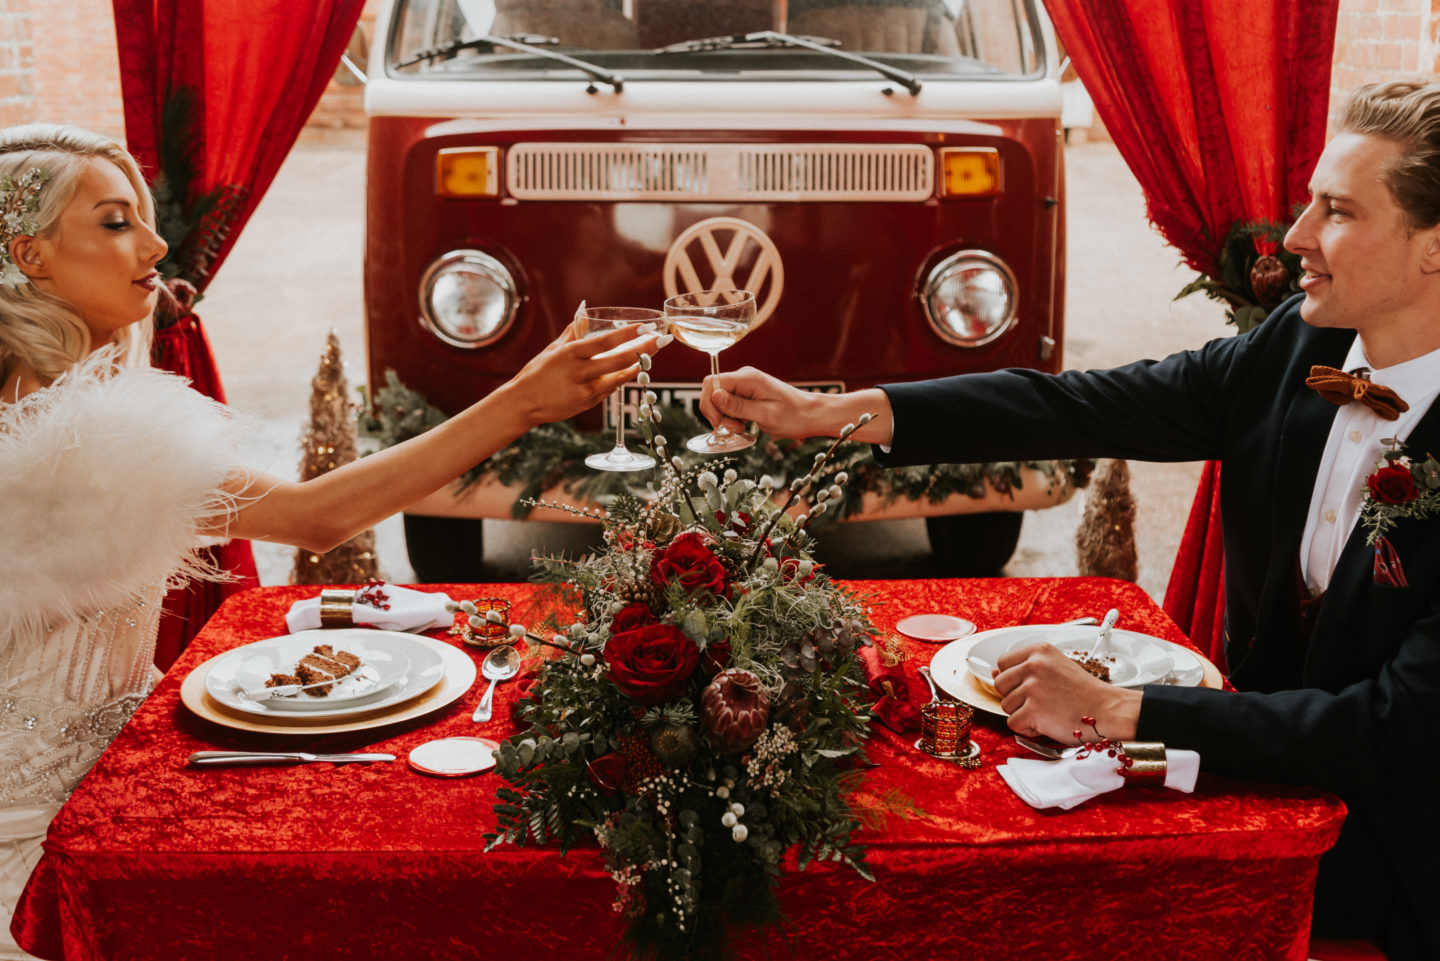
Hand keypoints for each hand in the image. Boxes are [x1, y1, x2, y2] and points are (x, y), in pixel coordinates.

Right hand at [505, 319, 668, 427]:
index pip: (605, 341)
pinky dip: (620, 380)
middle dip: (644, 350)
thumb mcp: (553, 349)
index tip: (644, 327)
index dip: (628, 334)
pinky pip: (609, 390)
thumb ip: (574, 332)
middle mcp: (580, 372)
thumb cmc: (537, 372)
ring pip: (620, 378)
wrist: (523, 403)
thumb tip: (585, 313)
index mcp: (571, 354)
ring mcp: (585, 391)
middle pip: (620, 360)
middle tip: (661, 341)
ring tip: (650, 356)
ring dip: (637, 366)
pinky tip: (629, 371)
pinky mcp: (587, 404)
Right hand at [700, 366, 813, 438]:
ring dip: (725, 417)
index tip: (719, 423)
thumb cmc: (794, 416)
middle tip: (734, 428)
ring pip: (719, 400)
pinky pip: (728, 404)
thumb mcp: (765, 415)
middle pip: (713, 391)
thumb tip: (715, 395)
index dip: (709, 404)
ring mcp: (745, 385)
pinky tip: (744, 424)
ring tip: (743, 427)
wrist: (810, 415)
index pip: (713, 383)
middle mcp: (744, 377)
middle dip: (717, 413)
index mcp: (748, 378)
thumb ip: (738, 406)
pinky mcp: (746, 393)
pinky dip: (732, 416)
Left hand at [993, 642, 1141, 742]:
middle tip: (1040, 701)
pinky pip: (1013, 723)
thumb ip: (1025, 668)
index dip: (1012, 679)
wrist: (1108, 711)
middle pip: (1000, 685)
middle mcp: (1034, 665)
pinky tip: (1047, 723)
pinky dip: (1028, 729)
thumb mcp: (1055, 668)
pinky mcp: (1033, 710)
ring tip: (1048, 711)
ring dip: (1023, 714)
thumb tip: (993, 674)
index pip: (1002, 663)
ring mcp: (1033, 687)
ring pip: (1005, 706)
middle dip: (1015, 697)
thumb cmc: (1084, 693)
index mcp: (1039, 651)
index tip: (1028, 686)